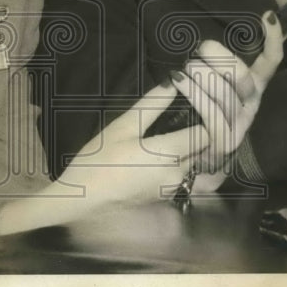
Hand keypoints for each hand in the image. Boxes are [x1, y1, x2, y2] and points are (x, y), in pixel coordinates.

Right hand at [54, 82, 202, 206]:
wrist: (80, 204)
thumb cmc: (97, 163)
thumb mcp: (122, 127)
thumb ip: (152, 105)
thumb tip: (174, 82)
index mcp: (169, 154)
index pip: (207, 132)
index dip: (207, 116)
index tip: (199, 102)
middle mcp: (178, 175)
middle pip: (204, 149)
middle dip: (202, 130)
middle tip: (191, 111)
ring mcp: (173, 190)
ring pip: (196, 164)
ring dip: (193, 147)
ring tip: (178, 129)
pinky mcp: (165, 200)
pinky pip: (185, 177)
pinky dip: (183, 163)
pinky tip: (167, 153)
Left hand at [171, 11, 283, 186]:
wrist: (193, 163)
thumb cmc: (198, 117)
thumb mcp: (207, 88)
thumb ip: (210, 67)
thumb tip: (200, 44)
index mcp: (251, 88)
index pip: (271, 62)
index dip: (273, 40)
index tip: (268, 16)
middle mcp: (250, 105)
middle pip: (243, 75)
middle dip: (219, 58)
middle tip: (196, 51)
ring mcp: (239, 125)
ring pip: (226, 94)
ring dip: (202, 77)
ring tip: (183, 70)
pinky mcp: (224, 142)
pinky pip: (213, 115)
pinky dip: (194, 95)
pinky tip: (178, 84)